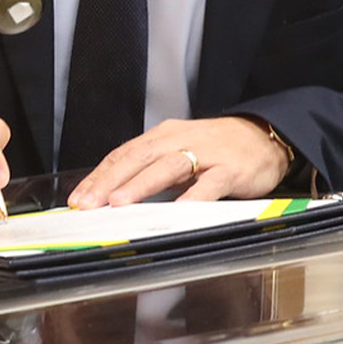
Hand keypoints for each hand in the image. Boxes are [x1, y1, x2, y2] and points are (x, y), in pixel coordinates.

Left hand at [66, 116, 288, 208]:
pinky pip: (211, 182)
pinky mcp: (231, 168)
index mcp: (162, 137)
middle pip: (138, 158)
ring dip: (141, 184)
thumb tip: (114, 195)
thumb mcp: (178, 153)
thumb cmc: (217, 149)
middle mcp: (179, 140)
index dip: (98, 176)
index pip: (123, 155)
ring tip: (120, 202)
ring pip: (167, 166)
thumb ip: (151, 171)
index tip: (77, 198)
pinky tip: (181, 208)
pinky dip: (195, 194)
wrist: (264, 135)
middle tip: (88, 203)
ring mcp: (206, 153)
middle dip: (109, 181)